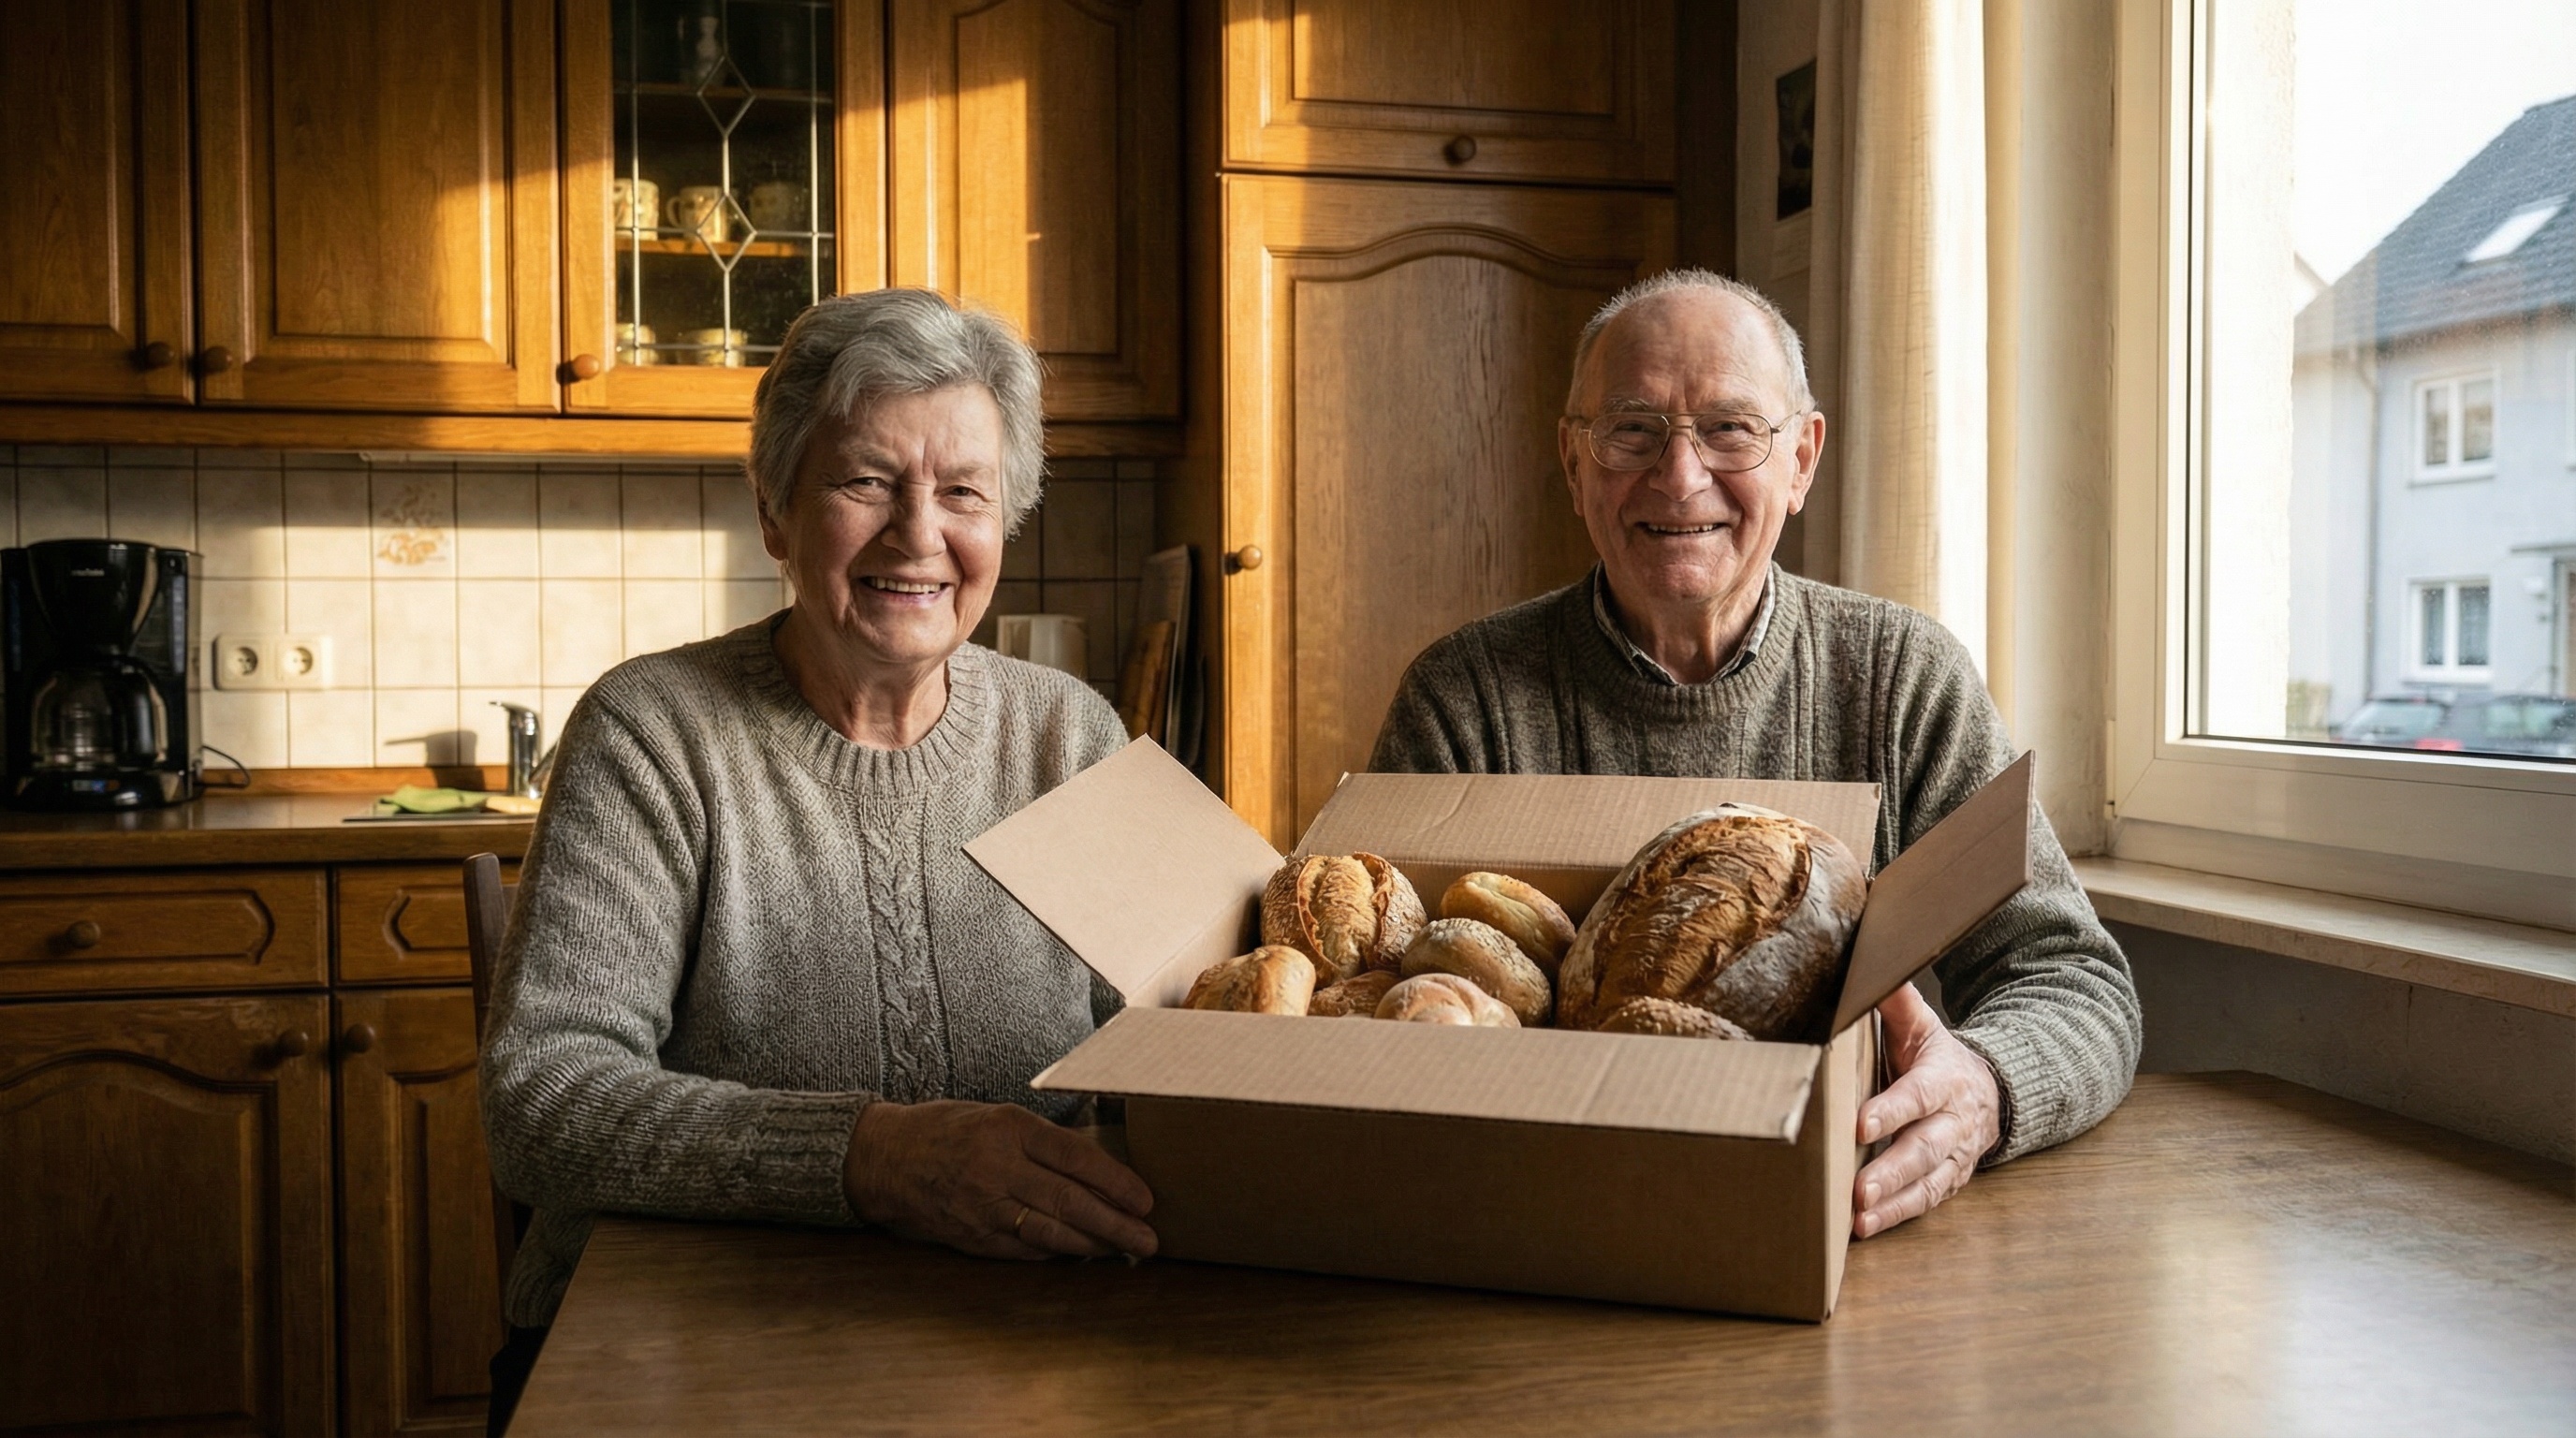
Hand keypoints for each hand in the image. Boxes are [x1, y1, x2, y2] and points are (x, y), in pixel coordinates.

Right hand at [844, 1099, 1156, 1260]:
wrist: (885, 1158)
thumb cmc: (946, 1130)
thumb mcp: (996, 1116)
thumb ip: (1041, 1140)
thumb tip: (1096, 1167)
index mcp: (1009, 1129)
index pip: (1075, 1157)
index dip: (1115, 1181)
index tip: (1145, 1199)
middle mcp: (998, 1168)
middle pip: (1070, 1201)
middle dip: (1116, 1223)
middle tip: (1148, 1239)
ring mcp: (985, 1206)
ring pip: (1051, 1231)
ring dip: (1093, 1245)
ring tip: (1123, 1251)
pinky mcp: (974, 1237)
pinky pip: (1025, 1249)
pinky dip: (1057, 1252)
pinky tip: (1081, 1254)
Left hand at [1852, 983, 1999, 1238]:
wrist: (1991, 1092)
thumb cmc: (1937, 1057)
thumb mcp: (1921, 1025)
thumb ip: (1895, 1001)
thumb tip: (1867, 963)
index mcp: (1943, 1078)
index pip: (1917, 1094)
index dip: (1891, 1110)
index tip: (1859, 1125)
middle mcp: (1954, 1121)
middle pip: (1924, 1148)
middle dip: (1892, 1170)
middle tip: (1858, 1190)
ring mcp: (1955, 1155)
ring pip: (1927, 1182)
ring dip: (1894, 1203)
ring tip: (1859, 1219)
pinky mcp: (1950, 1180)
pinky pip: (1926, 1201)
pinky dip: (1898, 1216)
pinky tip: (1865, 1229)